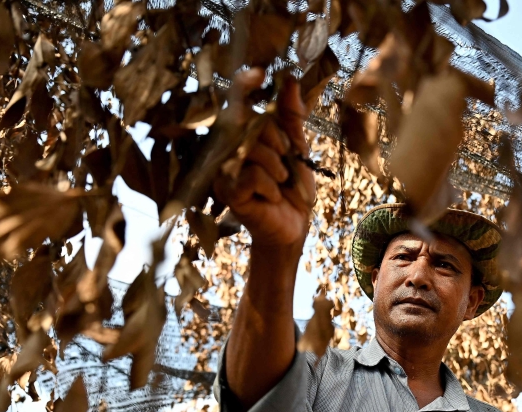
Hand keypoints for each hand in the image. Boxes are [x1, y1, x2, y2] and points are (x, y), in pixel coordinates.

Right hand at [217, 69, 315, 247]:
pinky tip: (271, 197)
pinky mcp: (227, 191)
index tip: (259, 74)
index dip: (245, 85)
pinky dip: (270, 186)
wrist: (293, 226)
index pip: (238, 101)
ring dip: (277, 166)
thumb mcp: (297, 148)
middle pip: (250, 122)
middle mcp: (228, 148)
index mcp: (243, 134)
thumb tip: (290, 79)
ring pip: (253, 148)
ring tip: (281, 183)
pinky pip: (252, 174)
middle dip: (278, 141)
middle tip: (287, 162)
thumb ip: (291, 116)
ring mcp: (224, 169)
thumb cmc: (292, 188)